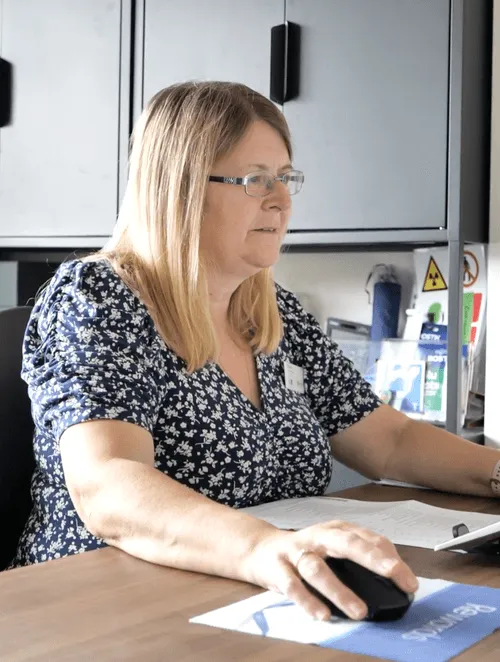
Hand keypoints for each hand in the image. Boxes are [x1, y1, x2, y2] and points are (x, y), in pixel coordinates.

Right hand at [245, 520, 418, 620]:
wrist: (260, 549)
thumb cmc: (306, 551)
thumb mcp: (334, 548)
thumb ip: (360, 559)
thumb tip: (396, 582)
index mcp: (337, 530)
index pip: (369, 539)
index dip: (391, 559)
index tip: (410, 583)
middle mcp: (318, 537)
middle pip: (346, 543)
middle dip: (371, 558)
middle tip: (394, 576)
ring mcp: (296, 551)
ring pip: (317, 568)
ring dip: (338, 589)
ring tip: (359, 611)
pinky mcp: (277, 569)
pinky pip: (292, 586)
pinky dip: (307, 600)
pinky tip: (322, 614)